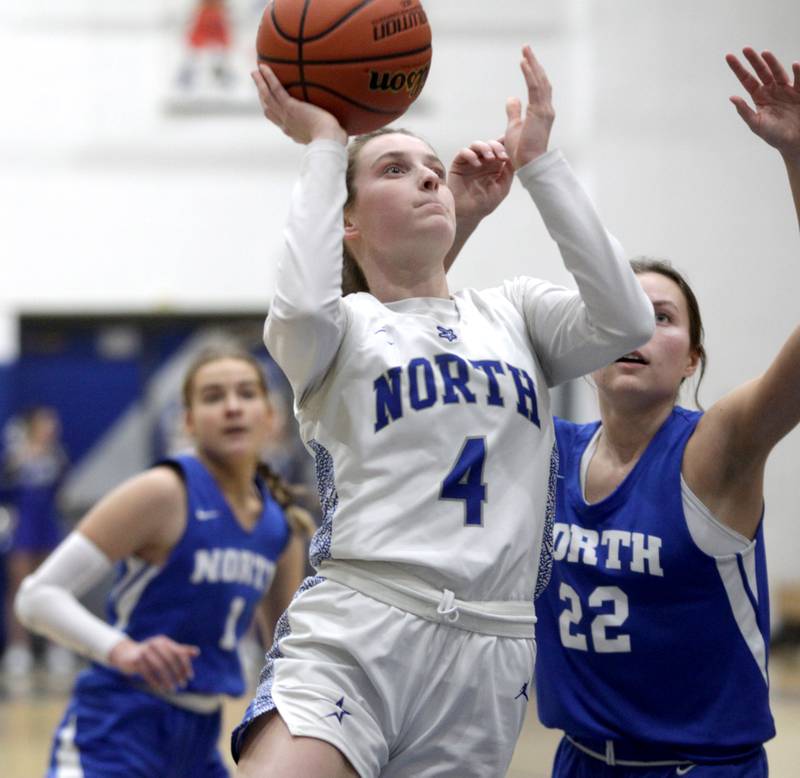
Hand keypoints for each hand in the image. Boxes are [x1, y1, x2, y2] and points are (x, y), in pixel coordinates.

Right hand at [108, 635, 199, 692]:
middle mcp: (155, 644)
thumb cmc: (150, 653)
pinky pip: (148, 673)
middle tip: (183, 685)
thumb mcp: (165, 650)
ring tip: (172, 689)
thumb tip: (197, 652)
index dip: (186, 665)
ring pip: (159, 667)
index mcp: (164, 641)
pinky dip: (156, 682)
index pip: (179, 652)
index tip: (190, 677)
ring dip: (167, 679)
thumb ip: (180, 651)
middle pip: (170, 659)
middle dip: (178, 673)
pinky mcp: (136, 660)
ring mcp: (144, 651)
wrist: (126, 654)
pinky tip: (161, 689)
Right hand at [251, 64, 346, 144]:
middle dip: (262, 96)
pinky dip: (268, 78)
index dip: (273, 111)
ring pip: (267, 97)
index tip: (270, 104)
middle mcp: (286, 125)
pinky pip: (276, 89)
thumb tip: (344, 130)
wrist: (329, 142)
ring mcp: (286, 116)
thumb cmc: (335, 142)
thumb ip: (332, 129)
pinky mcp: (290, 107)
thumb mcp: (331, 136)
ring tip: (254, 72)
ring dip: (259, 84)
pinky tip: (263, 67)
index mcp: (293, 132)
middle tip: (257, 84)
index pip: (279, 121)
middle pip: (269, 109)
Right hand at [448, 139, 513, 226]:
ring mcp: (470, 161)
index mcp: (494, 165)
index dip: (505, 143)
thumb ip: (509, 172)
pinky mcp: (458, 164)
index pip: (500, 148)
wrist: (469, 214)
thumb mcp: (503, 187)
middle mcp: (482, 161)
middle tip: (502, 156)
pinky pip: (463, 152)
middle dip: (497, 147)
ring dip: (485, 148)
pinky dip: (471, 155)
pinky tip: (476, 165)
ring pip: (477, 144)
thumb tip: (512, 155)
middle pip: (490, 143)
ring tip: (490, 158)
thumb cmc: (485, 203)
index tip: (512, 147)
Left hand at [503, 45, 554, 168]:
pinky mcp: (539, 112)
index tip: (526, 60)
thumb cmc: (522, 151)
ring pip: (540, 81)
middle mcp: (546, 109)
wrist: (529, 164)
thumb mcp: (514, 127)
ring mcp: (545, 110)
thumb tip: (512, 97)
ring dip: (532, 64)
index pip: (539, 88)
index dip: (533, 73)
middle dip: (534, 63)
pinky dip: (529, 74)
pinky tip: (523, 63)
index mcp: (541, 112)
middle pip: (542, 80)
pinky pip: (534, 89)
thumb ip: (514, 111)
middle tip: (526, 48)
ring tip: (525, 50)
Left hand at [726, 48, 799, 160]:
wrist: (795, 142)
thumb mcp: (757, 124)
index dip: (738, 68)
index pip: (747, 80)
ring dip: (772, 62)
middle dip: (754, 60)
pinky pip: (799, 80)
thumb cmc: (774, 135)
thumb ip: (745, 111)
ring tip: (764, 53)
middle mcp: (772, 90)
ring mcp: (786, 89)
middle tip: (745, 49)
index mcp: (759, 97)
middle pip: (761, 71)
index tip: (729, 56)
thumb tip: (732, 97)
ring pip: (778, 72)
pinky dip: (798, 72)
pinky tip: (795, 65)